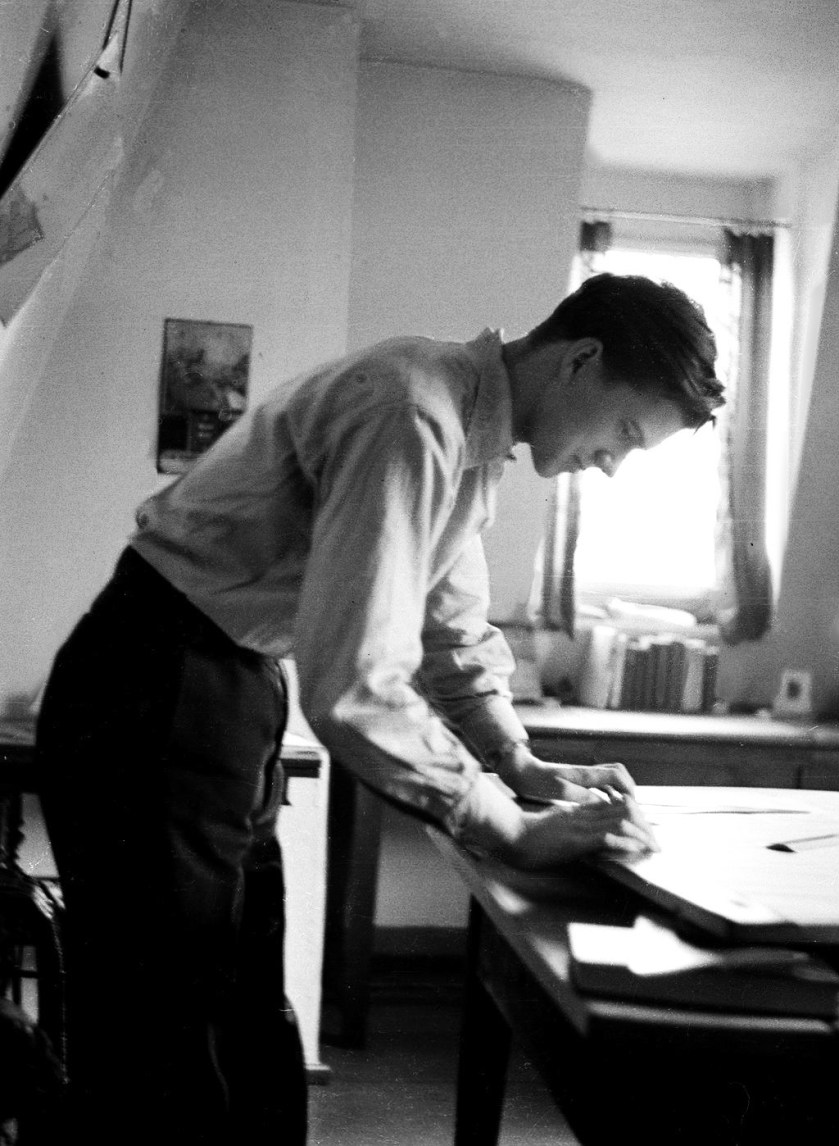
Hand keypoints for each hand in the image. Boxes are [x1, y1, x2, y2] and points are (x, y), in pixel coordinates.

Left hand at [492, 743, 636, 803]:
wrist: (519, 770)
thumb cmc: (535, 781)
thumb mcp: (558, 792)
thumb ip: (581, 797)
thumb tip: (603, 804)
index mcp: (584, 774)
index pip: (616, 774)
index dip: (628, 787)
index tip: (633, 804)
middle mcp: (586, 772)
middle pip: (618, 773)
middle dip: (629, 789)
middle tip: (634, 808)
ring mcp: (582, 775)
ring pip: (610, 778)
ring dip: (620, 792)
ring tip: (626, 811)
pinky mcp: (577, 780)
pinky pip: (600, 784)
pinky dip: (609, 794)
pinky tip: (607, 807)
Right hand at [507, 797, 658, 870]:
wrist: (509, 834)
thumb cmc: (526, 835)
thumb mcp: (553, 828)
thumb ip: (570, 826)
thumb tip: (585, 836)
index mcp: (579, 812)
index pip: (614, 807)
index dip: (634, 817)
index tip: (645, 832)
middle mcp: (584, 815)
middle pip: (624, 810)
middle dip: (644, 826)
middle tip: (655, 843)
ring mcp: (581, 825)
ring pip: (621, 820)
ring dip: (641, 834)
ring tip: (653, 847)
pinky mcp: (576, 839)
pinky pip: (607, 836)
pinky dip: (626, 842)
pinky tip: (636, 849)